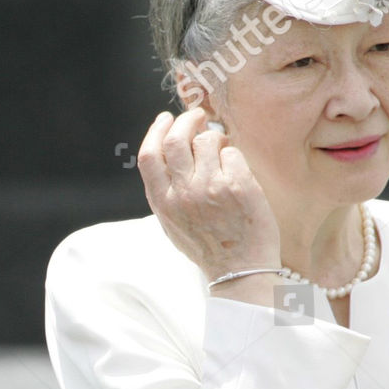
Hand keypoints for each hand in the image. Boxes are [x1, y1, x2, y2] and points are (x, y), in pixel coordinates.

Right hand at [137, 108, 280, 283]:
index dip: (155, 131)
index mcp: (163, 202)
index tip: (164, 119)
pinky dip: (233, 155)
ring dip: (215, 138)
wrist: (239, 271)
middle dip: (186, 120)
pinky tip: (236, 170)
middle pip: (175, 140)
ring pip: (206, 141)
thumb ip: (165, 191)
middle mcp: (182, 193)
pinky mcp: (238, 186)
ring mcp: (210, 188)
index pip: (148, 155)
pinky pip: (232, 153)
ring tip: (221, 149)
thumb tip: (167, 152)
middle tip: (198, 117)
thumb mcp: (172, 223)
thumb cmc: (207, 247)